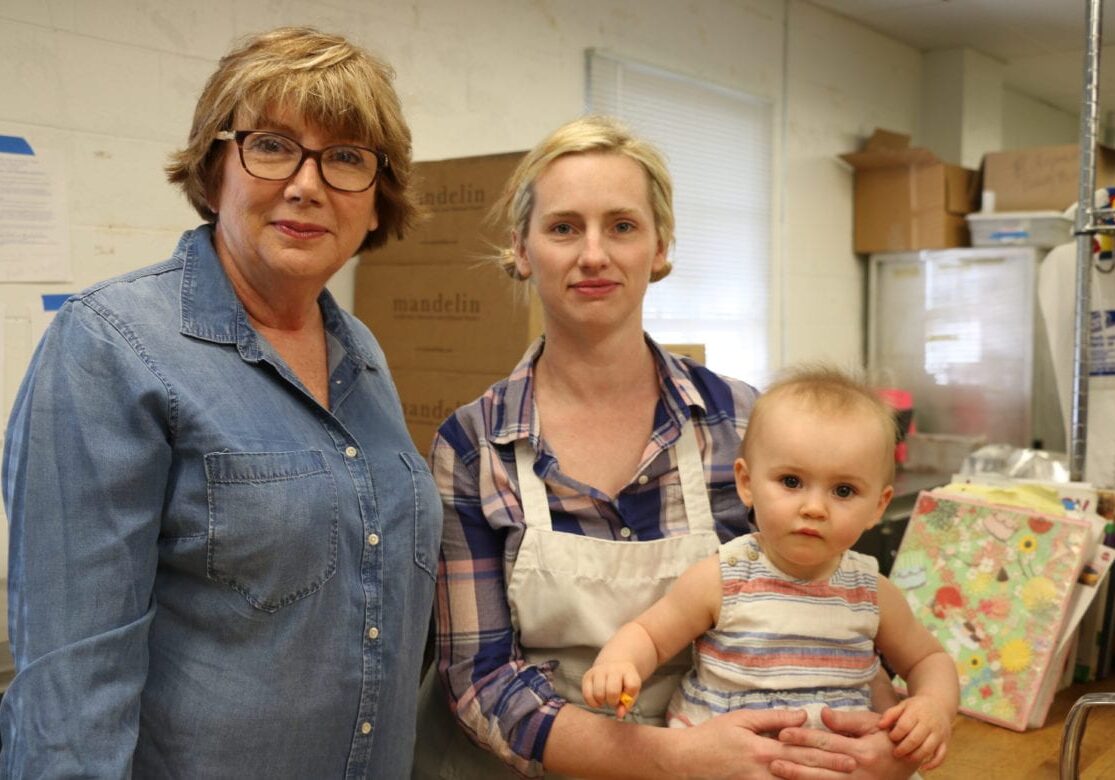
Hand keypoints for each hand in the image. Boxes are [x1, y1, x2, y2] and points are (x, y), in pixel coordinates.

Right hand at [581, 661, 641, 717]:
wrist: (613, 665)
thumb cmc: (623, 683)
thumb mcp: (631, 691)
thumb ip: (627, 704)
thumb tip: (619, 714)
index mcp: (628, 671)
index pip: (632, 686)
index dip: (630, 696)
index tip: (627, 696)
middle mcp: (613, 668)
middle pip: (612, 691)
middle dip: (613, 701)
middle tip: (613, 701)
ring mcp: (598, 671)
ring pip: (598, 693)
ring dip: (602, 702)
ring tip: (605, 699)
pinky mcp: (587, 676)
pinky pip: (587, 695)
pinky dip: (592, 703)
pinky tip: (598, 700)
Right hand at [663, 709, 858, 779]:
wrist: (686, 760)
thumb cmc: (712, 736)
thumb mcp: (742, 719)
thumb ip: (773, 719)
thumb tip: (802, 716)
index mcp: (764, 749)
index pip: (802, 750)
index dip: (828, 753)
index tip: (850, 755)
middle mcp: (765, 771)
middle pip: (804, 771)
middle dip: (832, 772)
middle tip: (855, 770)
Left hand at [773, 709, 918, 778]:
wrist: (909, 759)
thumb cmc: (887, 736)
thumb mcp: (871, 722)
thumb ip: (846, 720)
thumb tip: (823, 714)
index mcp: (861, 751)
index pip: (825, 743)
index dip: (803, 738)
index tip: (782, 733)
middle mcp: (858, 771)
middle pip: (820, 766)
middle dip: (794, 762)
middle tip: (772, 758)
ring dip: (799, 777)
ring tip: (778, 771)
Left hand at [877, 695, 950, 769]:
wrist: (939, 705)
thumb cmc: (916, 707)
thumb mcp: (903, 705)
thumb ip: (890, 714)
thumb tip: (880, 726)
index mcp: (916, 712)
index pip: (904, 726)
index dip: (896, 734)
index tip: (891, 738)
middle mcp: (929, 723)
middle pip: (915, 739)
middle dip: (903, 748)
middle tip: (896, 752)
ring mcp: (939, 734)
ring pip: (928, 749)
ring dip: (915, 756)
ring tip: (905, 758)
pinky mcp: (945, 742)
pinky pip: (941, 755)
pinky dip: (933, 764)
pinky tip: (923, 767)